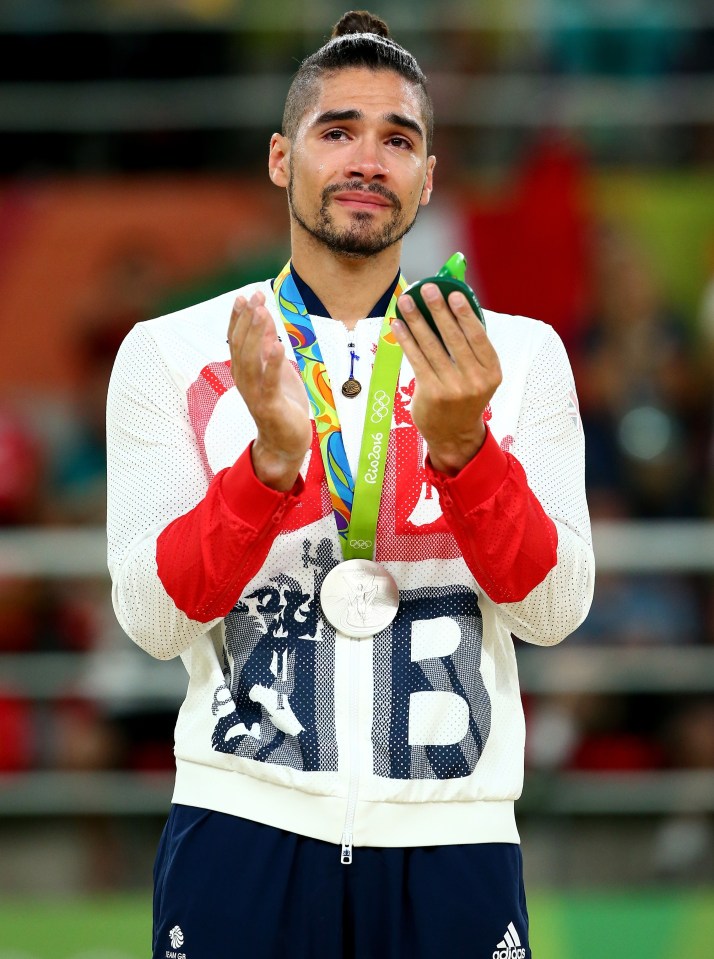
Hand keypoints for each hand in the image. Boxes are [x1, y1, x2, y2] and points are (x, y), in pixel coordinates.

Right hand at [227, 291, 311, 490]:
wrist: (285, 443)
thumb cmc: (281, 404)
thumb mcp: (276, 369)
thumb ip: (268, 344)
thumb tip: (264, 316)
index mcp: (244, 371)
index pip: (236, 339)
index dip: (239, 318)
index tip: (246, 296)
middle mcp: (245, 381)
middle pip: (241, 346)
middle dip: (247, 320)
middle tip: (255, 298)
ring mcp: (256, 394)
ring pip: (251, 361)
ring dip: (256, 336)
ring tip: (262, 313)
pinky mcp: (271, 406)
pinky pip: (270, 382)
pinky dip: (273, 364)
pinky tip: (277, 346)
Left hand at [392, 283, 501, 475]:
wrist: (454, 434)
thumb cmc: (464, 397)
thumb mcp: (478, 376)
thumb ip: (470, 349)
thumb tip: (450, 308)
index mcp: (491, 372)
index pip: (478, 337)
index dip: (466, 314)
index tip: (454, 294)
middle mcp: (475, 380)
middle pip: (454, 337)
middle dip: (438, 310)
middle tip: (427, 289)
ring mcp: (453, 388)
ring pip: (431, 346)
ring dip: (417, 320)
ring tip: (407, 301)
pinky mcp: (432, 393)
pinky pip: (417, 359)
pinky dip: (406, 339)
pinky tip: (399, 325)